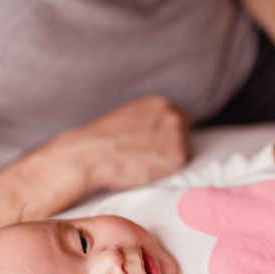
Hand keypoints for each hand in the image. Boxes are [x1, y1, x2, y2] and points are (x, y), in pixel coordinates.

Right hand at [53, 96, 189, 193]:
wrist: (89, 156)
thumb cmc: (101, 140)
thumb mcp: (127, 117)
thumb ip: (147, 119)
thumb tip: (156, 130)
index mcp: (158, 103)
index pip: (179, 116)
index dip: (169, 132)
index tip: (159, 142)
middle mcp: (171, 116)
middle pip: (185, 132)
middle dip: (172, 143)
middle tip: (149, 154)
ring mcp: (176, 136)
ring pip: (183, 149)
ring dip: (169, 157)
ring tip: (145, 162)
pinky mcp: (176, 158)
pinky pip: (180, 167)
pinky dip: (167, 171)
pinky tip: (148, 169)